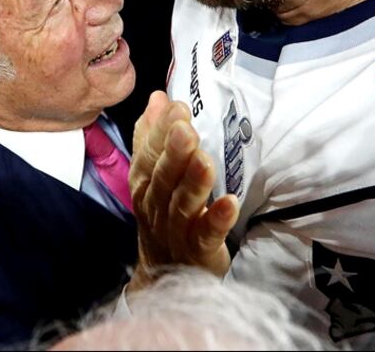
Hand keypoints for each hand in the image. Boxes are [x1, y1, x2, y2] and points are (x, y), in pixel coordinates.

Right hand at [127, 92, 238, 290]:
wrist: (163, 275)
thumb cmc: (162, 216)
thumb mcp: (152, 176)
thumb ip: (152, 137)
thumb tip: (158, 98)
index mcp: (144, 185)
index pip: (149, 155)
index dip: (161, 131)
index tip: (177, 107)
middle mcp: (155, 207)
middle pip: (163, 178)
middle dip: (174, 152)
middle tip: (186, 128)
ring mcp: (176, 231)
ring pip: (182, 205)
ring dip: (194, 182)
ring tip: (205, 160)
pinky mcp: (199, 252)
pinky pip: (206, 236)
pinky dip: (217, 219)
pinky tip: (230, 203)